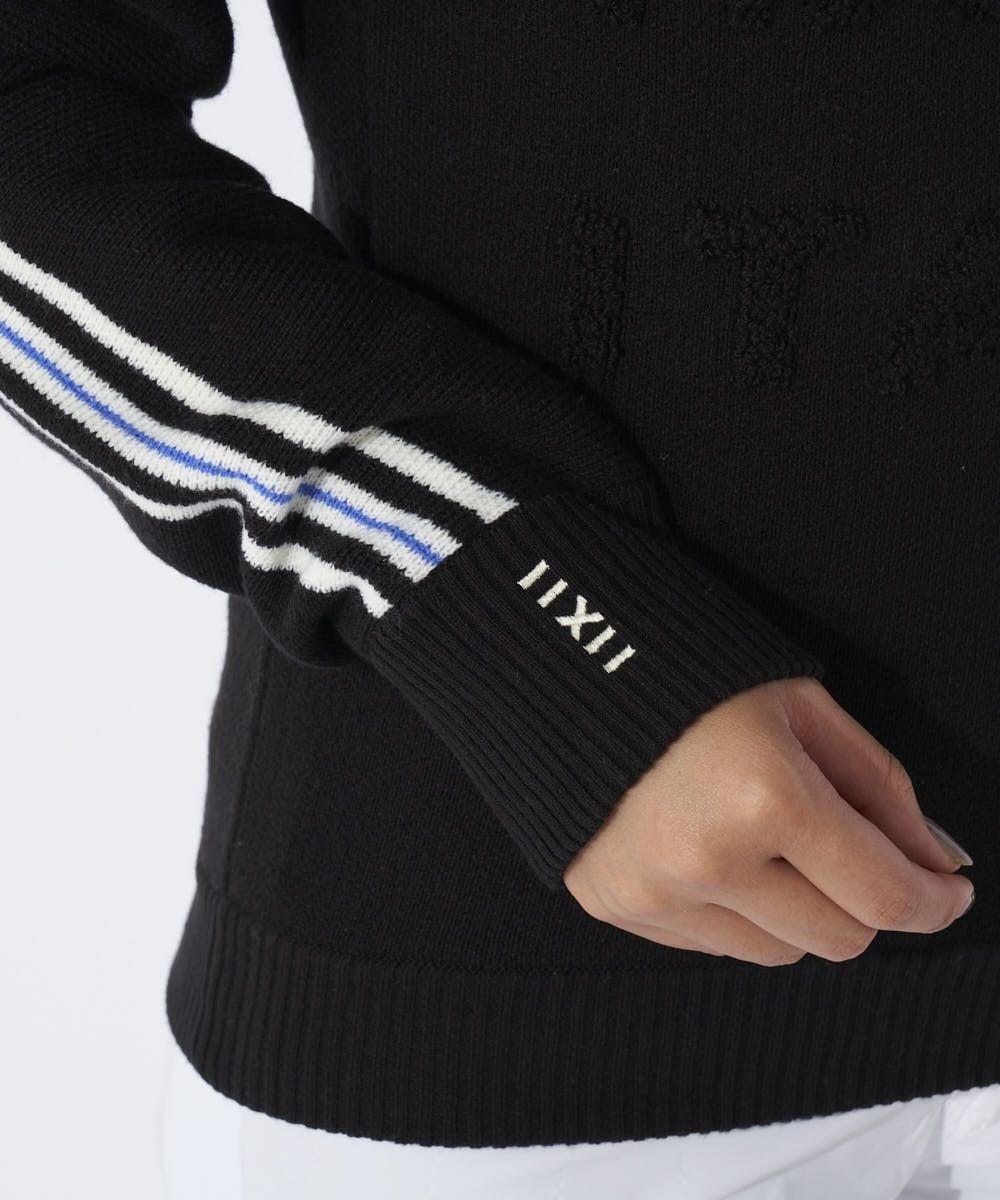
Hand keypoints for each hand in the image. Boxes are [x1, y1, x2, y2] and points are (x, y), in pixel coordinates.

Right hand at [563, 676, 974, 965]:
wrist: (563, 661)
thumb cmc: (686, 667)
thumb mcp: (800, 703)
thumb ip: (879, 787)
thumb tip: (933, 860)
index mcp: (766, 797)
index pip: (882, 897)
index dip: (932, 902)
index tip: (945, 892)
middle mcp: (708, 861)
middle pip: (837, 940)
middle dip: (865, 903)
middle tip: (852, 853)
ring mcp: (654, 892)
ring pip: (775, 954)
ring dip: (797, 912)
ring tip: (768, 842)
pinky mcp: (614, 906)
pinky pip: (709, 944)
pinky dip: (733, 912)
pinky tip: (713, 850)